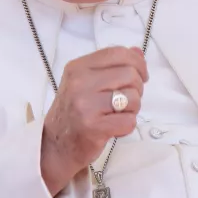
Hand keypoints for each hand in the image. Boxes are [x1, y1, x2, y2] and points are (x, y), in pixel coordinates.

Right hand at [41, 46, 147, 195]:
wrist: (56, 145)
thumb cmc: (74, 111)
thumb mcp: (86, 82)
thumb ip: (112, 66)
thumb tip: (138, 52)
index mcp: (78, 67)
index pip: (117, 53)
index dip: (137, 62)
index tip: (141, 75)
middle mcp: (80, 83)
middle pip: (130, 74)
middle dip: (137, 88)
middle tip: (127, 100)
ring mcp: (86, 105)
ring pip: (133, 98)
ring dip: (133, 109)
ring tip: (118, 114)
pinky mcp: (94, 127)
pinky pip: (129, 121)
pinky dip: (127, 126)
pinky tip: (114, 127)